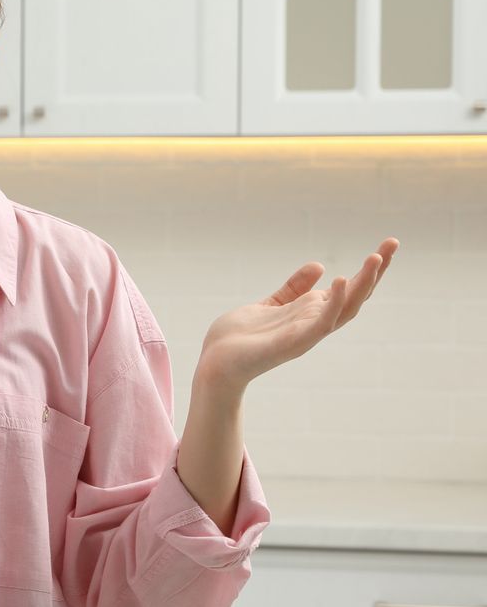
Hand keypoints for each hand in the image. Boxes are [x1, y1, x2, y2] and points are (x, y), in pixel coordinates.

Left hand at [197, 237, 398, 389]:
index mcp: (310, 313)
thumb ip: (293, 289)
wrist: (214, 363)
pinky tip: (340, 280)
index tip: (387, 245)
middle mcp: (314, 323)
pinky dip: (333, 303)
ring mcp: (307, 334)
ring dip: (363, 284)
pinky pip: (320, 323)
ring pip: (346, 308)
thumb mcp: (269, 304)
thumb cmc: (239, 338)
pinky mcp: (293, 343)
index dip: (369, 270)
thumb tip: (319, 266)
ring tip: (376, 257)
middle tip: (393, 243)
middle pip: (356, 296)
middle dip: (376, 271)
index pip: (349, 289)